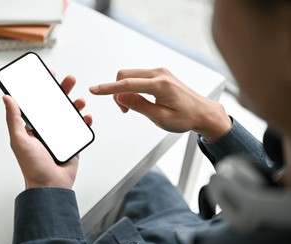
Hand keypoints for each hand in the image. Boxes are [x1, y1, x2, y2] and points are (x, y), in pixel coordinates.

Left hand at [3, 75, 92, 189]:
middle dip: (63, 91)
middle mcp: (47, 129)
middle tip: (69, 81)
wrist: (50, 186)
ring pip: (70, 114)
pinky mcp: (73, 143)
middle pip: (56, 105)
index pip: (38, 102)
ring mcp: (61, 135)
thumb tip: (7, 98)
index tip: (48, 76)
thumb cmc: (33, 167)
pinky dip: (85, 121)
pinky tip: (86, 117)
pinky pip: (80, 128)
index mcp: (33, 127)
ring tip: (80, 101)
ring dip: (76, 105)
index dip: (43, 88)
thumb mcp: (19, 140)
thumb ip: (14, 118)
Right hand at [89, 68, 230, 141]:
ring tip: (132, 107)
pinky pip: (138, 77)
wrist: (202, 112)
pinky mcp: (160, 74)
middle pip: (125, 75)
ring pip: (130, 75)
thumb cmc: (186, 117)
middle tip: (124, 110)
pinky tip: (138, 99)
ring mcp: (160, 72)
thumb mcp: (160, 117)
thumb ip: (138, 106)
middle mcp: (159, 74)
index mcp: (160, 85)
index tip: (94, 90)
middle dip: (117, 91)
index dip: (108, 88)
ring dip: (124, 89)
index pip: (127, 84)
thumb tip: (120, 97)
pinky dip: (132, 87)